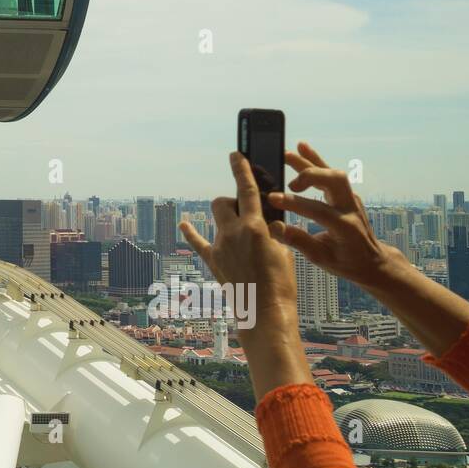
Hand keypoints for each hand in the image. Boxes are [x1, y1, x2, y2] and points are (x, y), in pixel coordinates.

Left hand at [180, 151, 310, 398]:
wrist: (266, 314)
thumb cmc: (282, 283)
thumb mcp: (285, 249)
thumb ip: (274, 228)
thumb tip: (268, 213)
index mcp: (255, 227)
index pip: (247, 189)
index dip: (241, 169)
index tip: (236, 153)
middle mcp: (233, 233)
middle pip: (224, 202)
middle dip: (234, 200)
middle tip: (247, 209)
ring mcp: (220, 247)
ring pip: (216, 219)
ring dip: (225, 217)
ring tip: (239, 225)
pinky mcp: (214, 262)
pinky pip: (198, 243)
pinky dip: (192, 233)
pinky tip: (183, 224)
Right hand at [266, 142, 407, 291]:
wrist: (372, 261)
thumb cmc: (346, 262)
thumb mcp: (321, 258)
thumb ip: (298, 241)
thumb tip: (274, 227)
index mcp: (345, 228)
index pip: (318, 210)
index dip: (294, 203)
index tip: (272, 198)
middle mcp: (351, 209)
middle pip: (335, 181)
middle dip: (310, 175)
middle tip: (289, 184)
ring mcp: (351, 198)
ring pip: (333, 172)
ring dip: (310, 162)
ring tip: (287, 154)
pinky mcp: (347, 194)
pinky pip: (331, 173)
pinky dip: (315, 161)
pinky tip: (301, 149)